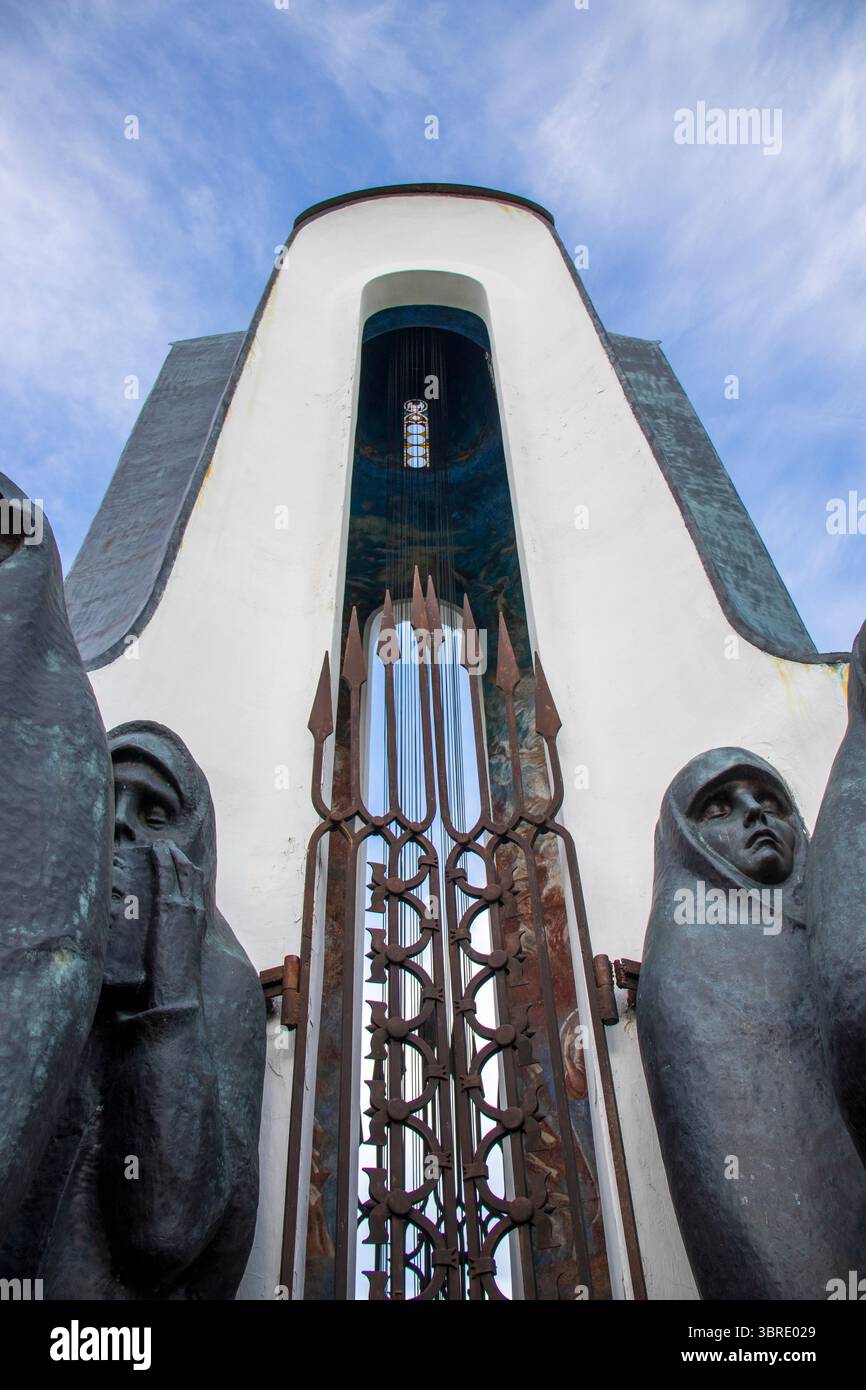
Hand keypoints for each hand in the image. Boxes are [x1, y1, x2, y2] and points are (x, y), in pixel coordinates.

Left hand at [146, 842, 207, 1008]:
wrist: (177, 994)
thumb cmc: (175, 982)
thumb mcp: (180, 955)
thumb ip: (175, 938)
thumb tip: (163, 934)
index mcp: (200, 920)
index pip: (197, 886)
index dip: (187, 868)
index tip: (176, 858)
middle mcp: (196, 910)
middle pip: (192, 872)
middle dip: (180, 855)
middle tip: (166, 845)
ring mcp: (185, 907)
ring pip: (181, 869)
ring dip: (170, 853)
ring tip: (158, 843)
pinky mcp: (169, 909)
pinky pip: (166, 876)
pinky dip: (162, 860)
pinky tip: (153, 851)